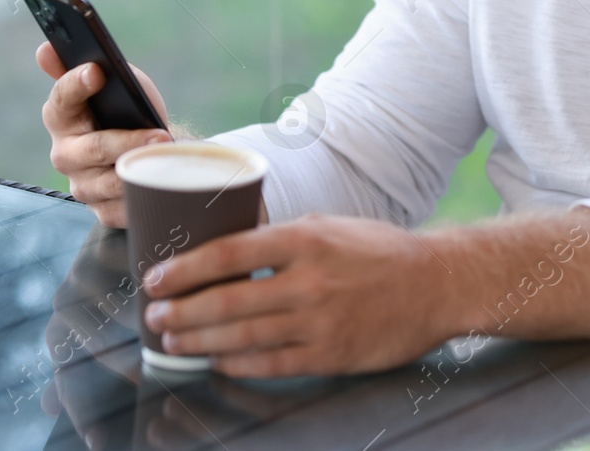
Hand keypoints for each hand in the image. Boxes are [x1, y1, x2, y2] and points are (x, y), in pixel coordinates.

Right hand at [38, 41, 171, 226]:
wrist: (152, 149)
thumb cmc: (130, 111)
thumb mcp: (117, 83)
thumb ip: (90, 67)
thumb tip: (45, 50)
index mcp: (61, 117)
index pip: (61, 100)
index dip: (76, 84)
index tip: (96, 71)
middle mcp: (65, 154)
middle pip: (92, 149)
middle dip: (126, 141)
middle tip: (159, 134)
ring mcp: (83, 185)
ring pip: (111, 181)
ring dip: (141, 169)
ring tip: (167, 158)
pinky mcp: (103, 209)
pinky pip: (123, 206)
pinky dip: (144, 193)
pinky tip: (160, 182)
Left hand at [141, 214, 456, 378]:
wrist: (435, 284)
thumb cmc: (379, 251)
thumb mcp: (328, 226)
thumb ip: (281, 238)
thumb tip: (228, 246)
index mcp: (304, 239)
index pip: (229, 253)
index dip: (185, 269)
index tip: (156, 278)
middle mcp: (308, 280)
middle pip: (227, 300)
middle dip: (182, 311)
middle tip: (154, 317)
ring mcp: (319, 321)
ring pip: (243, 336)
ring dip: (200, 342)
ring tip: (174, 342)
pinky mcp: (331, 354)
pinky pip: (272, 364)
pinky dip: (238, 364)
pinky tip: (217, 362)